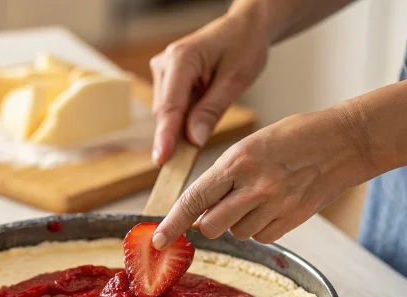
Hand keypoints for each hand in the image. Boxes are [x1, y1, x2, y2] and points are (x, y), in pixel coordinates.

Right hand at [150, 9, 268, 163]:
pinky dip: (185, 116)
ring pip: (167, 112)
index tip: (162, 159)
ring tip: (213, 108)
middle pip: (165, 112)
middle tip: (195, 155)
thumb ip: (212, 110)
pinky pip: (172, 106)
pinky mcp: (166, 78)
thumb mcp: (236, 79)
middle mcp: (165, 63)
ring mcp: (162, 70)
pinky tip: (203, 108)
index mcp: (182, 59)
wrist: (244, 27)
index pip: (170, 107)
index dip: (166, 136)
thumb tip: (193, 140)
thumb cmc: (244, 46)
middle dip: (177, 134)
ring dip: (184, 124)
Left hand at [151, 105, 375, 248]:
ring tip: (259, 197)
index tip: (158, 241)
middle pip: (211, 226)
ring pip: (236, 234)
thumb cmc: (296, 137)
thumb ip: (225, 175)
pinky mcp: (293, 219)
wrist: (345, 141)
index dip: (172, 223)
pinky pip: (262, 237)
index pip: (194, 199)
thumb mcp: (252, 145)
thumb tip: (200, 209)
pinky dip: (261, 228)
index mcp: (237, 161)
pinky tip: (275, 206)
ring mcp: (275, 204)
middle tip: (223, 208)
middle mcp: (254, 186)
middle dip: (208, 223)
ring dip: (238, 223)